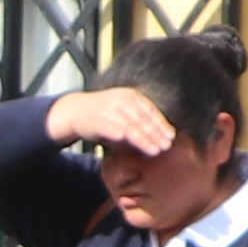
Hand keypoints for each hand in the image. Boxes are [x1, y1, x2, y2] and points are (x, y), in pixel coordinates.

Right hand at [38, 85, 184, 164]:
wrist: (76, 110)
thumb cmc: (104, 112)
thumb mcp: (124, 108)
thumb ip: (139, 118)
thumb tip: (161, 134)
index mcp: (130, 95)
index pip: (150, 110)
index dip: (161, 124)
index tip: (171, 136)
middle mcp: (120, 101)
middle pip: (142, 120)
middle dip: (155, 134)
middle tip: (166, 146)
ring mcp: (108, 110)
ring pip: (130, 127)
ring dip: (143, 140)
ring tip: (155, 150)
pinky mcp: (97, 121)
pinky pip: (111, 129)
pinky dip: (118, 134)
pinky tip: (127, 141)